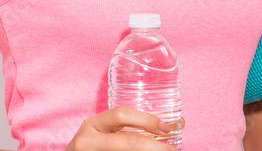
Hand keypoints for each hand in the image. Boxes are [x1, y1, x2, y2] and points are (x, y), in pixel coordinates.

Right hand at [64, 106, 184, 149]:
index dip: (147, 120)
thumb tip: (173, 126)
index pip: (121, 114)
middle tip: (171, 149)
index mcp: (92, 124)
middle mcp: (87, 139)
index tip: (167, 127)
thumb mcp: (101, 134)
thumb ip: (127, 129)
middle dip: (155, 146)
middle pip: (129, 141)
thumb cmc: (90, 148)